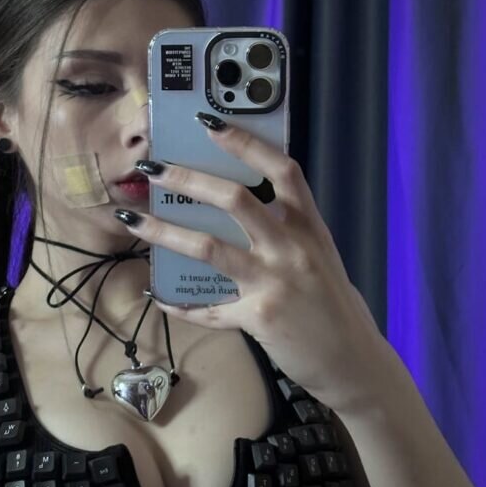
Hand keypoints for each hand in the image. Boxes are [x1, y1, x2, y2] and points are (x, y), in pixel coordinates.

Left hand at [117, 114, 398, 413]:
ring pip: (208, 247)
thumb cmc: (333, 308)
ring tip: (131, 219)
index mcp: (310, 228)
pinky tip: (157, 296)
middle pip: (235, 199)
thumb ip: (287, 234)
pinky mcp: (258, 317)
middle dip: (187, 179)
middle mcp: (293, 248)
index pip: (283, 170)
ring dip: (163, 230)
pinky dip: (178, 303)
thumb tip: (243, 210)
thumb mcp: (320, 258)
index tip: (210, 123)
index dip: (246, 143)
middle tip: (152, 168)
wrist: (354, 363)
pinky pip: (207, 309)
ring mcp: (275, 282)